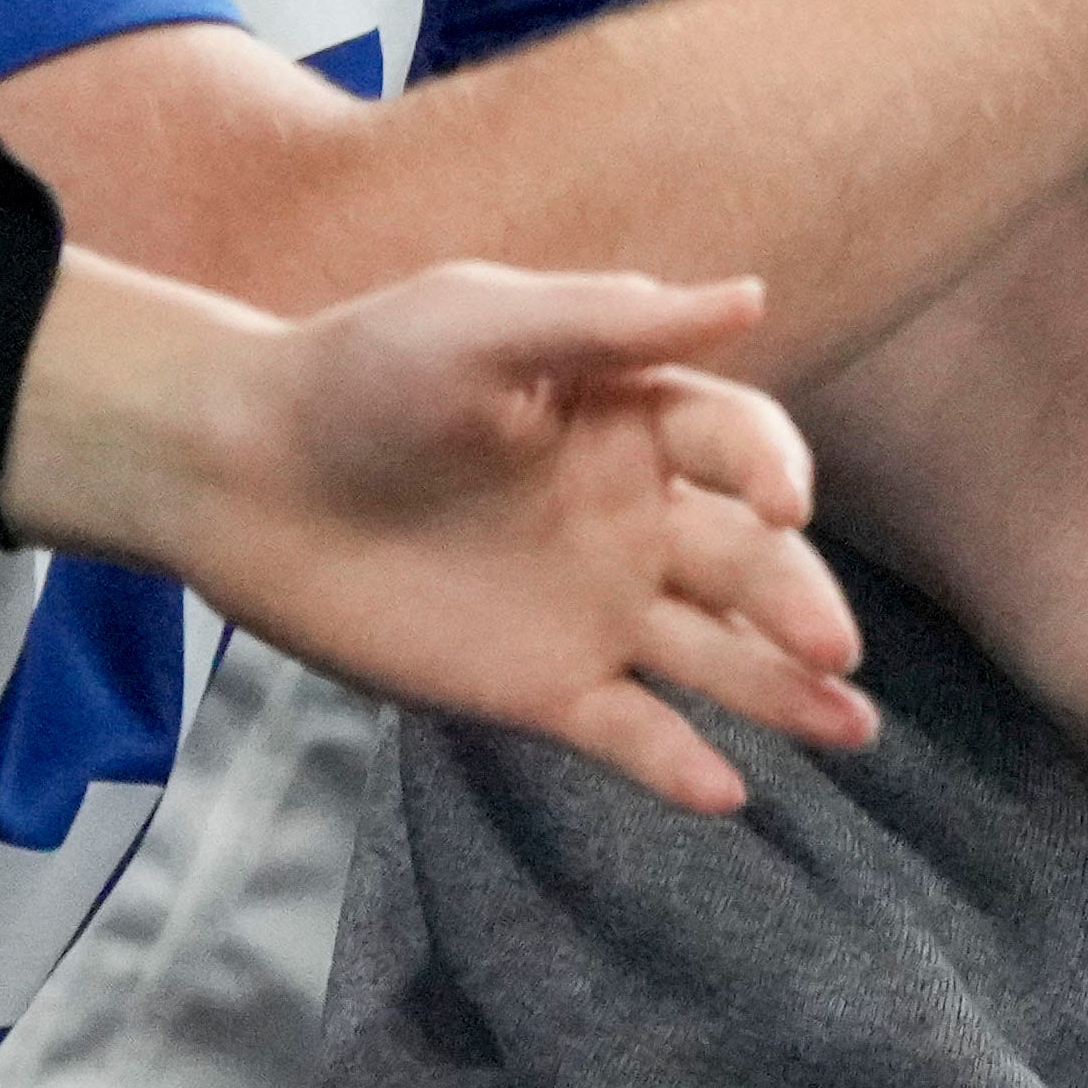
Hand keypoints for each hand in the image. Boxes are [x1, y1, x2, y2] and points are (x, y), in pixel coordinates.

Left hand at [11, 256, 875, 817]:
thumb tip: (752, 296)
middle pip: (748, 563)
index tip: (782, 506)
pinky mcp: (539, 685)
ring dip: (784, 689)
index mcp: (633, 422)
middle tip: (835, 650)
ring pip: (716, 653)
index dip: (774, 473)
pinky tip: (726, 791)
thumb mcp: (482, 325)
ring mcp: (594, 609)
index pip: (740, 446)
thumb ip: (613, 322)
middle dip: (801, 604)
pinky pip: (629, 729)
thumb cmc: (358, 375)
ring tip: (852, 729)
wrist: (236, 472)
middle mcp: (635, 518)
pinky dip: (677, 761)